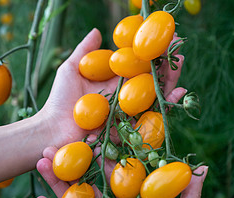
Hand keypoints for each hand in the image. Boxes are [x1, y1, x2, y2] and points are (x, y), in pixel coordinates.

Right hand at [35, 147, 206, 197]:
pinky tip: (36, 196)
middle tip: (57, 144)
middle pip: (90, 182)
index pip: (118, 174)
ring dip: (56, 181)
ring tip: (41, 160)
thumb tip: (202, 166)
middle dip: (73, 163)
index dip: (105, 155)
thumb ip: (189, 196)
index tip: (93, 135)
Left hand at [36, 28, 185, 148]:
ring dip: (170, 80)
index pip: (136, 66)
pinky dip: (168, 105)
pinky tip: (179, 91)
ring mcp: (129, 113)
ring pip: (155, 96)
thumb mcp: (71, 69)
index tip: (161, 37)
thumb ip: (84, 51)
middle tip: (177, 46)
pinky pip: (153, 117)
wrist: (53, 130)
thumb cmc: (59, 101)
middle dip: (165, 64)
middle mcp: (124, 98)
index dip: (149, 53)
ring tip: (180, 63)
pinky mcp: (131, 128)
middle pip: (150, 80)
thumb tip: (97, 31)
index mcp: (113, 83)